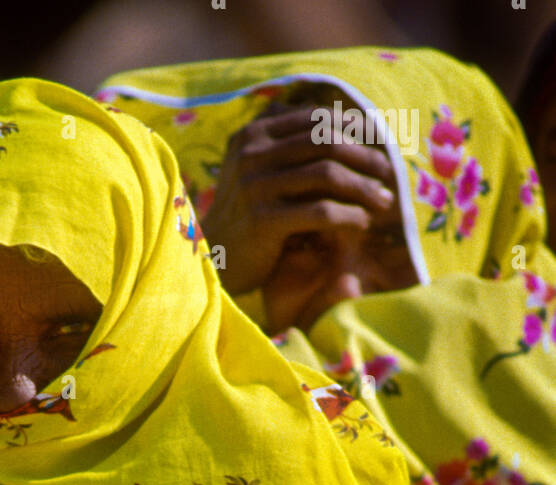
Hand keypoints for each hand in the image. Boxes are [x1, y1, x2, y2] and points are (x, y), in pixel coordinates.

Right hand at [201, 102, 397, 296]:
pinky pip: (320, 211)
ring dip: (364, 188)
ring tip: (384, 202)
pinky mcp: (263, 220)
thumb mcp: (254, 167)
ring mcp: (255, 187)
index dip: (355, 128)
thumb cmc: (244, 213)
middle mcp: (252, 154)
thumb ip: (281, 137)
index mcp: (252, 135)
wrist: (213, 259)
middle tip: (390, 174)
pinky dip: (348, 216)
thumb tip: (321, 106)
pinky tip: (362, 223)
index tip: (381, 144)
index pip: (315, 118)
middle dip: (366, 157)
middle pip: (326, 142)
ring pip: (328, 175)